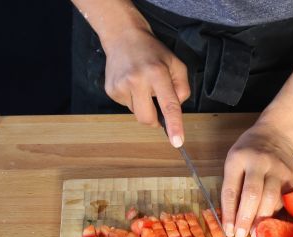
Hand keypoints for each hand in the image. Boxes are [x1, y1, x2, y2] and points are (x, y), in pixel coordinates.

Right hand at [102, 27, 189, 146]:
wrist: (122, 37)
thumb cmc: (153, 52)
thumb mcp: (176, 64)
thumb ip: (182, 88)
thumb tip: (176, 109)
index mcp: (157, 73)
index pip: (168, 104)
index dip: (174, 125)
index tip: (177, 142)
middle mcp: (137, 80)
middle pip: (148, 118)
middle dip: (155, 120)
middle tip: (157, 104)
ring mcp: (120, 86)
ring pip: (137, 114)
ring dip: (144, 105)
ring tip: (142, 84)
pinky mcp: (111, 91)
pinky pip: (127, 107)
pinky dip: (133, 100)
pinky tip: (131, 83)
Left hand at [221, 123, 292, 236]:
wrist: (276, 134)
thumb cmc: (248, 151)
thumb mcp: (234, 161)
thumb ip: (233, 186)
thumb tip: (232, 219)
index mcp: (238, 159)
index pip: (231, 190)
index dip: (229, 213)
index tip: (228, 230)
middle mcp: (259, 162)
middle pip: (252, 195)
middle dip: (245, 219)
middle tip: (240, 236)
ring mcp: (277, 169)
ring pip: (270, 199)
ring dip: (261, 220)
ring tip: (254, 234)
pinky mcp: (291, 177)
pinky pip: (281, 199)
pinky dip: (273, 212)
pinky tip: (267, 222)